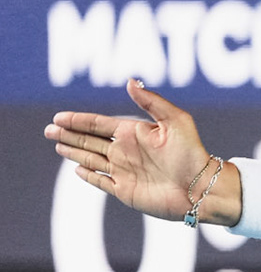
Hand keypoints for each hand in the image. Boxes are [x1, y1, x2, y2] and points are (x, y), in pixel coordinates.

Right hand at [44, 80, 214, 221]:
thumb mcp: (176, 121)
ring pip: (91, 158)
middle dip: (69, 134)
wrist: (201, 188)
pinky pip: (101, 181)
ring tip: (57, 145)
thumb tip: (130, 81)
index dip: (78, 120)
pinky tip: (77, 169)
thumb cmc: (192, 153)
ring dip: (73, 152)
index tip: (58, 117)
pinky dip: (88, 175)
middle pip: (89, 140)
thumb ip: (151, 102)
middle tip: (48, 130)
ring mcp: (124, 171)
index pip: (99, 124)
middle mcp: (127, 151)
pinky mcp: (125, 190)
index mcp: (135, 133)